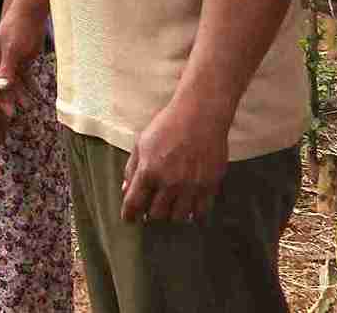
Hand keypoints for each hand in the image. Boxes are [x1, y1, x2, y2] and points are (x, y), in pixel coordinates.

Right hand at [0, 11, 45, 115]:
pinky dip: (30, 86)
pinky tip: (37, 95)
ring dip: (19, 94)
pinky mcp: (23, 61)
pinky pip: (25, 77)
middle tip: (11, 114)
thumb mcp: (11, 49)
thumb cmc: (17, 28)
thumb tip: (2, 87)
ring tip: (29, 106)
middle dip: (6, 99)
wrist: (31, 14)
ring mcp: (11, 62)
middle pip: (0, 85)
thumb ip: (7, 69)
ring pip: (14, 82)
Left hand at [120, 98, 228, 223]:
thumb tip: (127, 189)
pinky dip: (193, 213)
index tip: (129, 219)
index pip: (134, 203)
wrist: (200, 116)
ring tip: (170, 207)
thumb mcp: (141, 143)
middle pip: (157, 214)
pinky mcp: (209, 186)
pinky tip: (189, 208)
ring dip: (171, 214)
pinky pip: (201, 212)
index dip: (129, 215)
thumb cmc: (167, 125)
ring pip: (178, 217)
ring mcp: (190, 187)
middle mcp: (169, 183)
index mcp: (148, 171)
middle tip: (151, 210)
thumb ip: (132, 168)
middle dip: (151, 214)